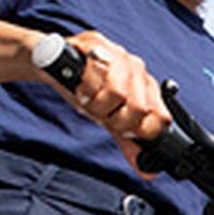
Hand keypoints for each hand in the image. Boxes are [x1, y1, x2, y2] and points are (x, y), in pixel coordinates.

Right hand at [43, 31, 170, 173]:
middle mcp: (137, 68)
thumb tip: (148, 171)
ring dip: (97, 104)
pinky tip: (79, 87)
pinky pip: (96, 74)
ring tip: (88, 99)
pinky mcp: (95, 42)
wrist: (52, 62)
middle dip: (114, 119)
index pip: (161, 117)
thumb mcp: (109, 118)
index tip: (119, 127)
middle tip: (100, 112)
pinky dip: (85, 89)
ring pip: (118, 92)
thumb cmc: (84, 89)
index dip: (138, 130)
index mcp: (147, 86)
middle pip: (139, 108)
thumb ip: (129, 142)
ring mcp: (118, 53)